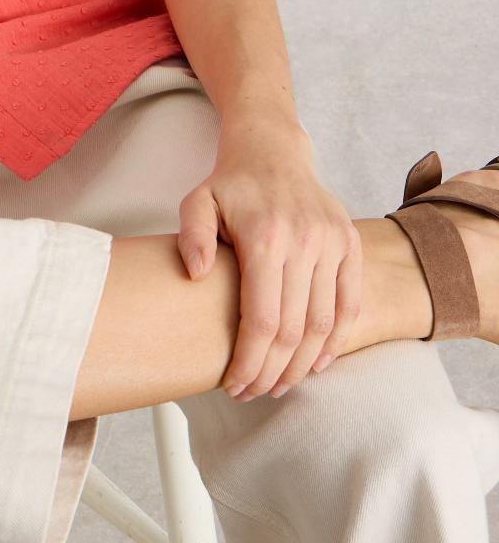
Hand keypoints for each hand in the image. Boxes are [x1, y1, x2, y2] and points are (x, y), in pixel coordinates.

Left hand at [177, 115, 361, 400]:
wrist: (273, 150)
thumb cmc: (230, 184)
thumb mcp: (197, 201)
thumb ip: (192, 237)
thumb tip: (195, 275)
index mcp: (265, 237)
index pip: (261, 319)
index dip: (249, 361)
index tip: (234, 385)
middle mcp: (304, 242)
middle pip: (292, 329)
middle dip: (273, 371)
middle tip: (255, 392)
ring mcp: (332, 242)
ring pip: (323, 323)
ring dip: (304, 364)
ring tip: (281, 384)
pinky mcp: (350, 243)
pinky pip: (350, 302)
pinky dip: (338, 338)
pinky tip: (318, 362)